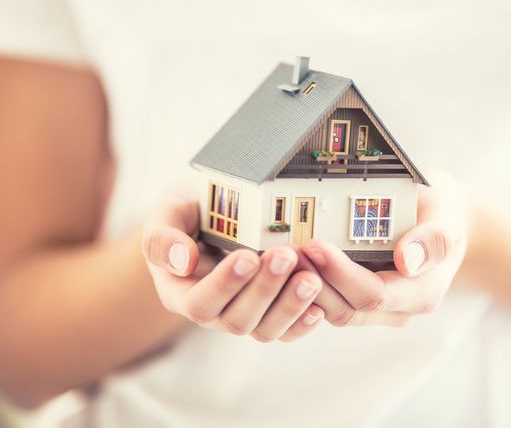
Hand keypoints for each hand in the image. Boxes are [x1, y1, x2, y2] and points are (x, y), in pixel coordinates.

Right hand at [141, 193, 324, 341]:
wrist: (218, 210)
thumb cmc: (193, 207)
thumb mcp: (170, 209)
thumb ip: (163, 236)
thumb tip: (181, 261)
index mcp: (181, 290)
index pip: (199, 302)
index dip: (224, 284)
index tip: (248, 256)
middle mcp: (214, 310)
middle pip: (236, 320)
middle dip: (264, 289)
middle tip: (286, 255)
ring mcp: (245, 314)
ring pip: (265, 330)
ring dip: (289, 306)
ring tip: (310, 278)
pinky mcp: (271, 314)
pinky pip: (287, 332)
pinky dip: (303, 322)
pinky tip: (319, 306)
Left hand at [301, 169, 466, 326]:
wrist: (439, 220)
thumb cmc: (442, 213)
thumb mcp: (447, 215)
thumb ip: (433, 239)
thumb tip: (408, 260)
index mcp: (422, 292)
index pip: (374, 294)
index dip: (341, 274)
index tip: (315, 245)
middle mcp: (397, 306)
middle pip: (346, 308)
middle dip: (313, 280)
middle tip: (287, 250)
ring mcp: (375, 305)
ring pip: (331, 308)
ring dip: (304, 284)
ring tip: (281, 254)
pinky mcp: (355, 296)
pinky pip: (327, 299)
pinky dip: (306, 282)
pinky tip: (289, 259)